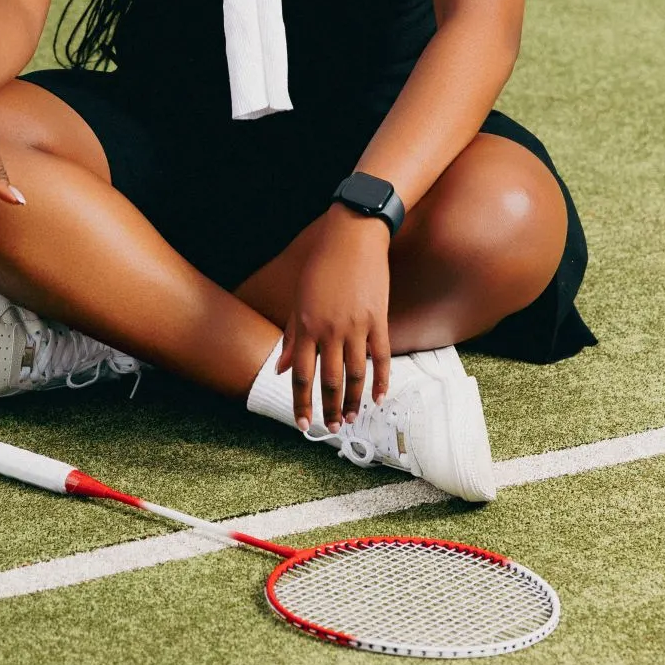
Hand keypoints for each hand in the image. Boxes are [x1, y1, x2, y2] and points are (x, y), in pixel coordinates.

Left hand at [277, 207, 392, 431]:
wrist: (352, 237)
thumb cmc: (320, 266)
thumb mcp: (299, 299)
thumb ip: (292, 336)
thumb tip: (282, 369)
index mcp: (306, 326)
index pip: (302, 375)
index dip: (301, 403)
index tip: (303, 423)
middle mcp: (330, 330)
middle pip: (329, 381)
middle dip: (330, 409)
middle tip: (332, 428)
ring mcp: (356, 325)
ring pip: (356, 374)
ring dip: (355, 401)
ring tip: (353, 418)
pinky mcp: (379, 318)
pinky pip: (382, 357)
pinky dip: (381, 381)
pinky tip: (379, 398)